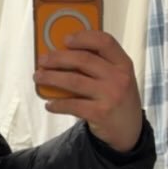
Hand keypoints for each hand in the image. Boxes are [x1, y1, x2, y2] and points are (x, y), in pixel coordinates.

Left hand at [34, 30, 143, 152]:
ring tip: (38, 77)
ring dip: (51, 78)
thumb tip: (63, 54)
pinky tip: (49, 104)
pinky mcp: (100, 113)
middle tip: (42, 60)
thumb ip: (100, 65)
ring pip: (73, 81)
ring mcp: (110, 96)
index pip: (105, 42)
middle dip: (58, 58)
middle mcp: (119, 78)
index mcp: (124, 64)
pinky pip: (72, 105)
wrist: (129, 131)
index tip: (65, 39)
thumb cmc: (117, 99)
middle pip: (83, 59)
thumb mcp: (118, 78)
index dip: (84, 37)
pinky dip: (57, 104)